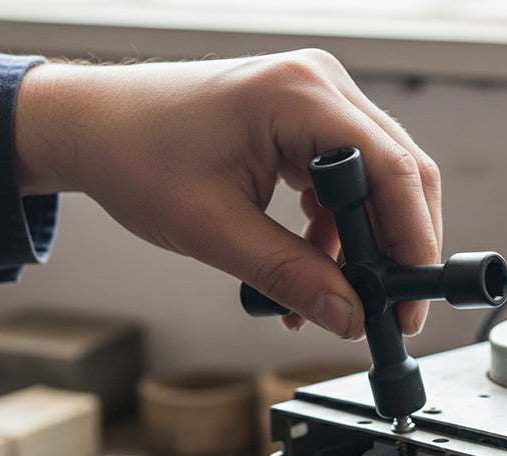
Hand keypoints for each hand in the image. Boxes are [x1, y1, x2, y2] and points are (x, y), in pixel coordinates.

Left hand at [14, 50, 440, 338]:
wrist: (93, 129)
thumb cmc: (136, 156)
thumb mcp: (215, 230)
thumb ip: (290, 276)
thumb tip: (349, 316)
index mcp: (300, 96)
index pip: (394, 171)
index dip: (414, 242)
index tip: (411, 299)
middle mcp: (318, 88)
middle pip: (399, 174)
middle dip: (398, 248)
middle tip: (390, 307)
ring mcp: (312, 103)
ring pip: (376, 183)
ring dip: (364, 247)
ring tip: (339, 297)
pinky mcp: (301, 124)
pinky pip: (343, 184)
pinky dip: (337, 233)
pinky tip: (315, 269)